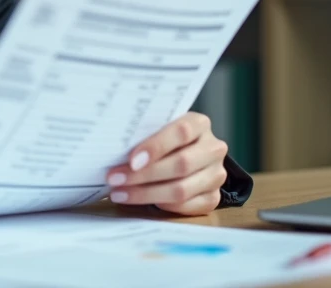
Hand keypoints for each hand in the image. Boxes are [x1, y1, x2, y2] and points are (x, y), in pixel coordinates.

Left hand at [105, 112, 227, 215]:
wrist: (191, 155)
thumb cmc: (166, 139)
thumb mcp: (158, 129)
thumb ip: (145, 134)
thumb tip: (114, 149)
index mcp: (200, 124)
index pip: (181, 131)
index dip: (156, 146)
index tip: (131, 160)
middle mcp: (213, 149)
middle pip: (181, 164)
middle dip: (144, 175)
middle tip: (115, 179)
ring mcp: (216, 175)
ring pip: (181, 189)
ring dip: (146, 193)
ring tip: (120, 193)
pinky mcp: (213, 198)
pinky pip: (186, 206)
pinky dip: (161, 205)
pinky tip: (140, 202)